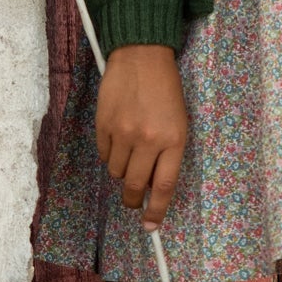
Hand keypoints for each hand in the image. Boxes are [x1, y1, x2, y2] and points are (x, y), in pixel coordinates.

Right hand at [95, 44, 187, 230]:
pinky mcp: (104, 125)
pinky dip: (110, 154)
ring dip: (122, 171)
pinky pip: (104, 155)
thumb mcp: (178, 122)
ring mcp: (123, 132)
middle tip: (133, 201)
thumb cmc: (166, 90)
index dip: (156, 210)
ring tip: (130, 151)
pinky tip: (118, 136)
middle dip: (133, 200)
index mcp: (174, 139)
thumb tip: (151, 187)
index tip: (150, 226)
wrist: (142, 56)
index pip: (164, 186)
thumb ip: (167, 153)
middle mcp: (148, 139)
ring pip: (116, 172)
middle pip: (135, 186)